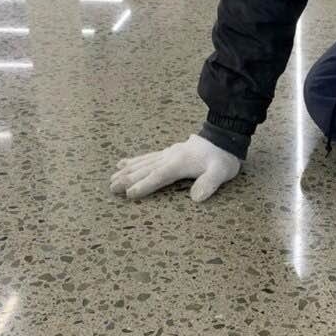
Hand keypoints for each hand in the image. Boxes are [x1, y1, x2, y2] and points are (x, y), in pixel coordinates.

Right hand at [110, 134, 241, 200]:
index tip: (129, 194)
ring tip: (111, 177)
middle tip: (111, 188)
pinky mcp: (169, 152)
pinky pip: (147, 157)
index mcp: (179, 163)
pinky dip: (134, 160)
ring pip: (143, 163)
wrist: (225, 137)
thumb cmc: (222, 158)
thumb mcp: (221, 172)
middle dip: (127, 179)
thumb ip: (209, 183)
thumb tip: (196, 198)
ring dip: (126, 170)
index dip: (144, 185)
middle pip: (145, 169)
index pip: (158, 176)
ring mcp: (168, 153)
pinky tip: (123, 162)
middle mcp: (169, 157)